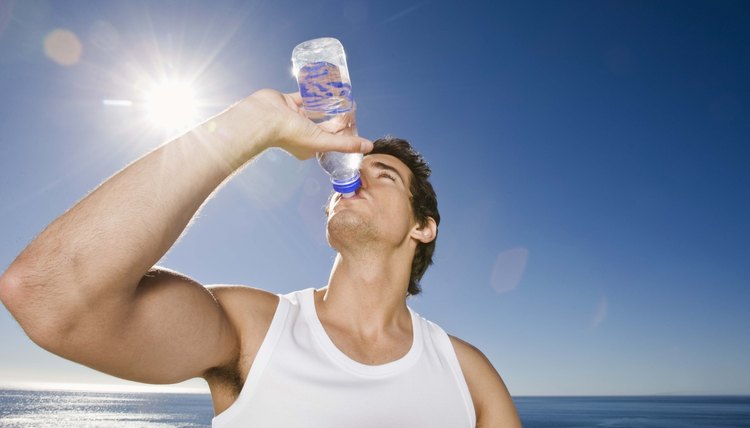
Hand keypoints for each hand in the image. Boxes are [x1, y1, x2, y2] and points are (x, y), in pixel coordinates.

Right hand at [246, 89, 371, 159]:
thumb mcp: (322, 141)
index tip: (353, 121)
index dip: (343, 131)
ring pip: (315, 109)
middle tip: (350, 105)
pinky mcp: (288, 102)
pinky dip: (314, 91)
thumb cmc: (290, 134)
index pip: (332, 139)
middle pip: (325, 124)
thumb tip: (369, 146)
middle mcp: (302, 133)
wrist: (263, 117)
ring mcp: (294, 117)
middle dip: (337, 116)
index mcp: (309, 146)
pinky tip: (325, 85)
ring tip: (341, 94)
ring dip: (326, 103)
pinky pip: (304, 96)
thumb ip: (345, 144)